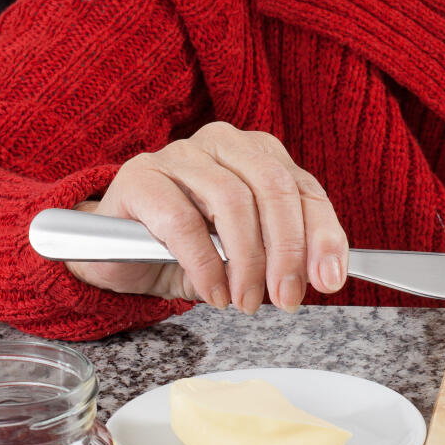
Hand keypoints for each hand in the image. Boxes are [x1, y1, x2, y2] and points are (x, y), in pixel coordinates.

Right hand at [66, 122, 348, 312]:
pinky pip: (182, 219)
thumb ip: (282, 258)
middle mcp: (223, 143)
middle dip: (286, 250)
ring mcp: (179, 154)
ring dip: (246, 261)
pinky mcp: (140, 177)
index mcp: (258, 153)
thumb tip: (323, 276)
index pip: (303, 188)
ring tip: (245, 301)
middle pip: (272, 187)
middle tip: (285, 298)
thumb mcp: (245, 257)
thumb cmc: (188, 249)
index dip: (322, 235)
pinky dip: (204, 263)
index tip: (329, 280)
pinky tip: (213, 292)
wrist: (116, 252)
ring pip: (231, 200)